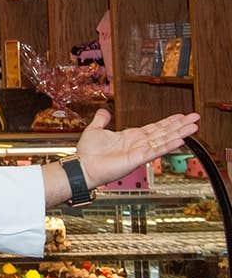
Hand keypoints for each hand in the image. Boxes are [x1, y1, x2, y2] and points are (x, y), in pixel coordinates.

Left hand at [75, 108, 199, 187]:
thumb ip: (102, 120)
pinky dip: (167, 145)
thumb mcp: (95, 130)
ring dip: (179, 133)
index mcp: (131, 137)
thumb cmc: (87, 153)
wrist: (82, 166)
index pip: (155, 127)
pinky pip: (155, 151)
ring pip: (163, 140)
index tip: (181, 115)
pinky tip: (180, 140)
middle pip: (164, 132)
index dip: (168, 121)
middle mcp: (138, 144)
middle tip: (195, 118)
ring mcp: (139, 151)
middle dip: (180, 125)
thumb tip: (104, 111)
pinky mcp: (137, 159)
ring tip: (194, 127)